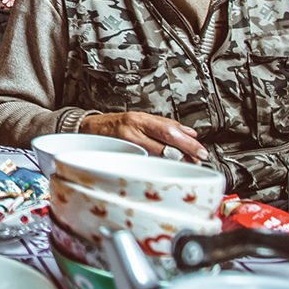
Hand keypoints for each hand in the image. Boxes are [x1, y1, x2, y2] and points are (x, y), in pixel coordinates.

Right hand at [79, 111, 208, 160]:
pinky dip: (159, 166)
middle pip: (165, 142)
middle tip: (198, 159)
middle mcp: (133, 130)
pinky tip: (166, 168)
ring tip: (186, 164)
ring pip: (157, 155)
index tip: (201, 150)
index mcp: (139, 119)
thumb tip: (189, 133)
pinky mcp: (122, 157)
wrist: (88, 131)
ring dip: (175, 161)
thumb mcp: (139, 119)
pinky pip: (145, 163)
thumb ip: (164, 125)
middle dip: (186, 152)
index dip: (188, 142)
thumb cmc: (114, 126)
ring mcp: (126, 145)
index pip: (169, 130)